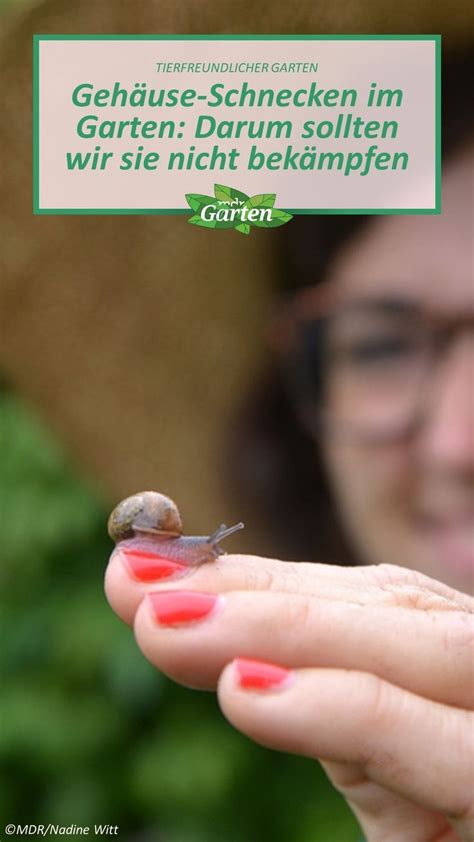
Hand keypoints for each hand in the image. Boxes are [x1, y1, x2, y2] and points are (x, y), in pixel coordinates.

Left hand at [105, 549, 473, 840]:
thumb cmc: (432, 827)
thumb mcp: (376, 770)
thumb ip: (312, 697)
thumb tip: (211, 640)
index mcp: (456, 671)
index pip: (365, 601)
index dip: (257, 577)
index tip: (148, 563)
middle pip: (391, 606)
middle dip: (255, 590)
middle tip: (132, 578)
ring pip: (424, 645)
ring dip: (285, 626)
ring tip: (165, 621)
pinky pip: (447, 745)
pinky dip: (348, 709)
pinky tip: (248, 693)